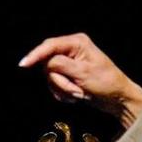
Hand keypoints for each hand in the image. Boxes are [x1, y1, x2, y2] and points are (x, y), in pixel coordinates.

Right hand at [18, 33, 141, 127]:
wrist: (118, 99)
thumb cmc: (106, 83)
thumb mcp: (83, 73)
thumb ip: (61, 65)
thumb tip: (45, 63)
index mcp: (77, 43)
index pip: (49, 46)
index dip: (35, 55)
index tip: (23, 65)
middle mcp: (71, 50)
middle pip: (48, 64)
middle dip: (59, 81)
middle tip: (76, 91)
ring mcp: (69, 63)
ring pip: (51, 77)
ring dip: (63, 89)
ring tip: (80, 94)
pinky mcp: (68, 75)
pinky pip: (55, 84)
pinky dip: (64, 93)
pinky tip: (77, 96)